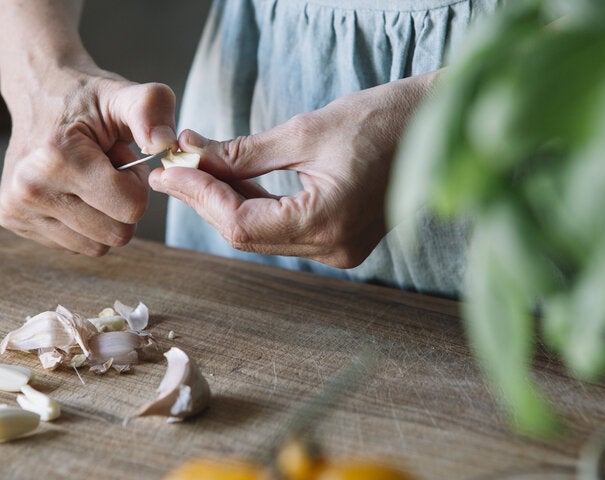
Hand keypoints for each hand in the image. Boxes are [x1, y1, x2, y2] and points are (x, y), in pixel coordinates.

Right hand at [0, 64, 176, 255]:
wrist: (37, 93)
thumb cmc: (85, 99)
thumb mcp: (123, 95)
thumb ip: (151, 110)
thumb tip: (165, 143)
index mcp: (57, 158)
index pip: (131, 208)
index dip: (137, 182)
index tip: (120, 157)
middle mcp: (28, 189)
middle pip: (117, 234)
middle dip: (122, 203)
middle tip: (105, 168)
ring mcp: (17, 209)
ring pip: (97, 246)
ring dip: (103, 215)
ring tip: (88, 177)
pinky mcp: (12, 221)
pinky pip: (75, 246)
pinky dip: (83, 223)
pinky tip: (71, 189)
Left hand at [149, 74, 433, 267]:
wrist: (435, 125)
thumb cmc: (381, 119)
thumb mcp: (305, 132)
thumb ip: (243, 153)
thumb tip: (193, 158)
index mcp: (327, 223)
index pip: (240, 224)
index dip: (199, 197)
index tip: (169, 169)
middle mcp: (333, 249)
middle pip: (246, 234)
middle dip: (206, 198)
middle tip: (175, 164)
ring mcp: (338, 249)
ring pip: (261, 233)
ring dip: (226, 200)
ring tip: (196, 164)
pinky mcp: (340, 239)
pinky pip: (282, 228)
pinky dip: (254, 204)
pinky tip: (231, 177)